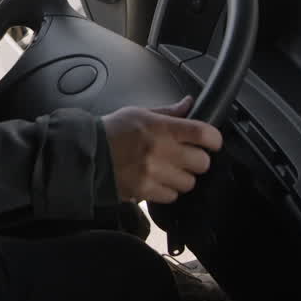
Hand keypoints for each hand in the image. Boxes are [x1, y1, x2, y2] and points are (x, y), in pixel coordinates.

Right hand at [103, 96, 222, 203]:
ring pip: (189, 182)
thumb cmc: (112, 131)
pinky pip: (172, 196)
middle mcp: (161, 151)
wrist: (87, 153)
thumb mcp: (140, 113)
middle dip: (197, 160)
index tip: (211, 142)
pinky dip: (168, 191)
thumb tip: (189, 104)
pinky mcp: (145, 190)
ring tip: (169, 170)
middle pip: (202, 162)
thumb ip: (168, 112)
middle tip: (186, 157)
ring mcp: (154, 173)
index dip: (214, 139)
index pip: (204, 133)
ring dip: (183, 177)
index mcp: (161, 128)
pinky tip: (158, 181)